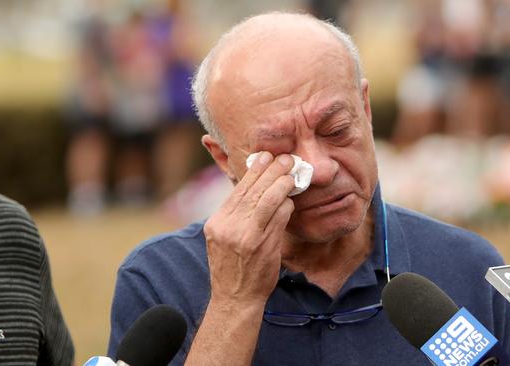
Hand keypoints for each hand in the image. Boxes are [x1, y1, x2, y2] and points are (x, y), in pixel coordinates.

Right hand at [203, 152, 294, 306]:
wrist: (235, 299)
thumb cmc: (232, 267)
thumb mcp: (223, 238)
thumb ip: (235, 215)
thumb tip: (257, 188)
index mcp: (217, 222)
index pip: (237, 189)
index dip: (254, 171)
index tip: (266, 157)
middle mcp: (228, 226)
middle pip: (252, 190)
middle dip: (271, 170)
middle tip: (286, 158)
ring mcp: (244, 236)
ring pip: (266, 200)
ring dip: (281, 184)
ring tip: (292, 173)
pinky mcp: (261, 245)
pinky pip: (277, 218)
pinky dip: (285, 206)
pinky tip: (291, 200)